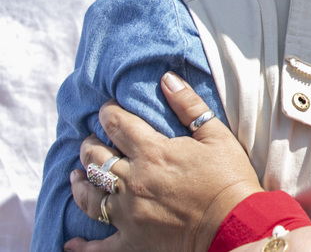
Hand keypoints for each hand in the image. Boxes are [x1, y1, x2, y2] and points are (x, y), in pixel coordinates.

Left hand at [65, 72, 262, 251]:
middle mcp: (132, 181)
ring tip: (76, 175)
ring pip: (89, 196)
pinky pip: (98, 247)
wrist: (235, 225)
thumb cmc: (229, 179)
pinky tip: (72, 242)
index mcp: (152, 153)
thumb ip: (189, 106)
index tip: (107, 108)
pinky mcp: (132, 242)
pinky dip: (82, 246)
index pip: (118, 125)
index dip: (109, 113)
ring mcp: (128, 214)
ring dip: (79, 183)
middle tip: (92, 139)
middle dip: (90, 144)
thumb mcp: (216, 136)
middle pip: (97, 158)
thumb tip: (167, 79)